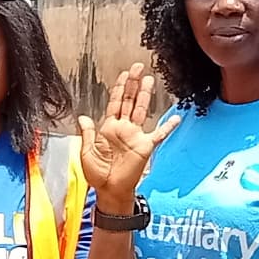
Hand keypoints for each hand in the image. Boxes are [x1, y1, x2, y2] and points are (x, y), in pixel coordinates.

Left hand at [76, 64, 181, 209]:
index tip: (124, 74)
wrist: (109, 190)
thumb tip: (83, 117)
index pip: (115, 102)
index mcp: (108, 128)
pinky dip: (167, 127)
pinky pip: (158, 135)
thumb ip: (87, 133)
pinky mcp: (145, 147)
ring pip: (141, 110)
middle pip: (129, 101)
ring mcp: (135, 136)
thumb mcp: (86, 152)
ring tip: (150, 79)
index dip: (119, 88)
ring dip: (145, 95)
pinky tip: (175, 118)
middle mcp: (123, 128)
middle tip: (138, 67)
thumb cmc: (97, 174)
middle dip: (134, 84)